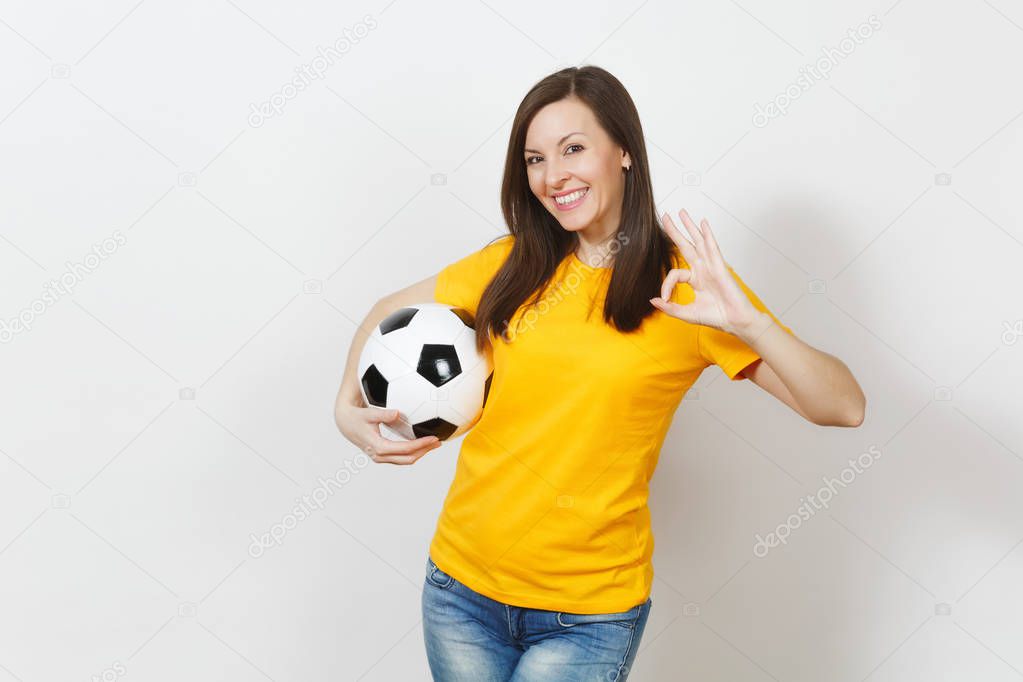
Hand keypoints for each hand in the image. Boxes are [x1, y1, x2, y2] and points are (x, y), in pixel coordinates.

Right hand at [336, 403, 441, 464]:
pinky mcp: (382, 455)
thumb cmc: (357, 416)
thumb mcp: (369, 413)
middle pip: (408, 458)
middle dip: (424, 451)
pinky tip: (422, 443)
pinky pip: (401, 457)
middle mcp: (380, 456)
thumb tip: (398, 413)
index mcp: (378, 447)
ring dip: (420, 453)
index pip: (405, 449)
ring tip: (434, 443)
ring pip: (405, 460)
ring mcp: (381, 457)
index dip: (421, 444)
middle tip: (438, 441)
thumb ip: (383, 414)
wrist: (345, 423)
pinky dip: (413, 451)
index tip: (434, 437)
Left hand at [649, 208, 760, 335]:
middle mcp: (702, 269)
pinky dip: (708, 234)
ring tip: (681, 212)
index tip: (665, 298)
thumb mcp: (686, 314)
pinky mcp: (720, 267)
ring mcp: (711, 266)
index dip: (666, 285)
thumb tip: (652, 301)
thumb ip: (669, 307)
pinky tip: (703, 223)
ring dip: (690, 226)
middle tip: (665, 216)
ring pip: (698, 242)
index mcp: (695, 279)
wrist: (734, 322)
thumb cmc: (716, 317)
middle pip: (685, 246)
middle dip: (675, 231)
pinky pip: (712, 247)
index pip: (675, 273)